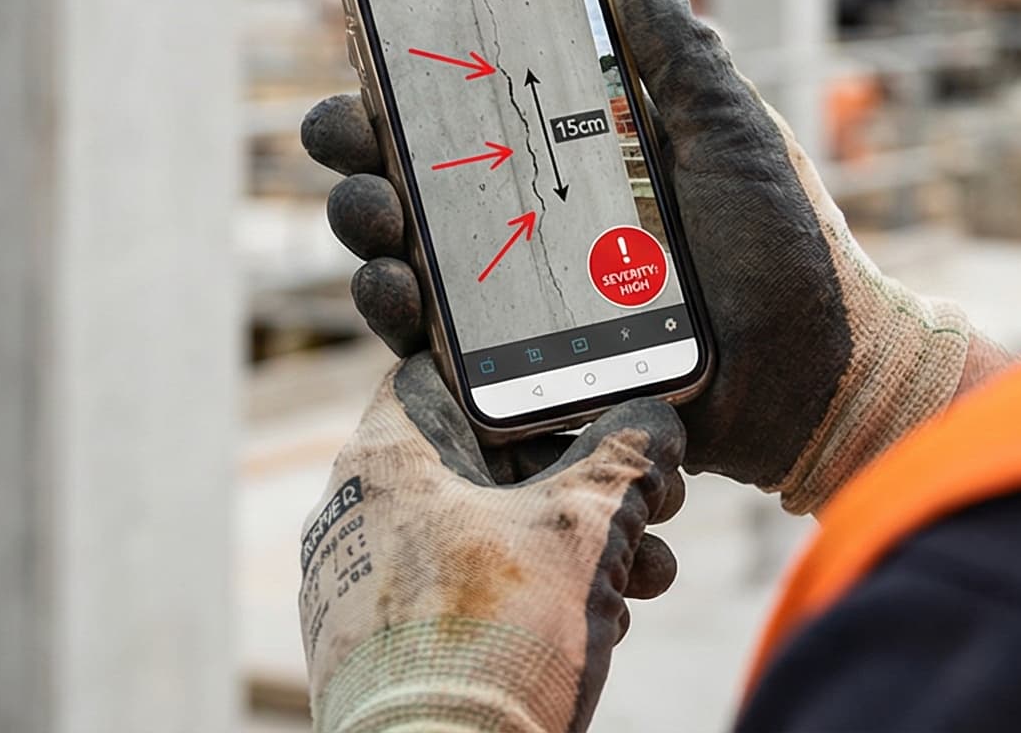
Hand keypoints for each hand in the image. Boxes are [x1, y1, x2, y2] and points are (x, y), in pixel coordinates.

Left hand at [300, 355, 685, 732]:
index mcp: (388, 457)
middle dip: (588, 486)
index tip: (593, 401)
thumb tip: (657, 421)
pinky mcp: (388, 646)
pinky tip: (601, 622)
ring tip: (644, 578)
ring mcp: (371, 584)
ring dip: (579, 549)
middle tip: (653, 503)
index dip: (531, 385)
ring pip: (492, 535)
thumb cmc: (493, 641)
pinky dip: (537, 598)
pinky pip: (471, 594)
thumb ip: (626, 458)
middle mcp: (364, 511)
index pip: (452, 375)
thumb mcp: (584, 529)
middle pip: (491, 464)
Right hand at [304, 0, 1013, 513]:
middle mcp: (528, 221)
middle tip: (351, 132)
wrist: (818, 375)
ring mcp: (514, 301)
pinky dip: (395, 313)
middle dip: (356, 144)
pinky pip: (431, 348)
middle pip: (407, 172)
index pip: (466, 104)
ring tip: (377, 213)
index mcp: (570, 155)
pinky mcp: (517, 373)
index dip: (405, 71)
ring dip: (363, 222)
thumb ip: (676, 52)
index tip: (370, 37)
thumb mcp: (730, 132)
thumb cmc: (785, 249)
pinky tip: (398, 286)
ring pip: (401, 253)